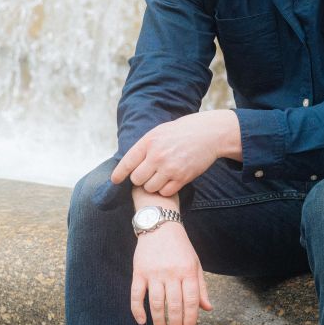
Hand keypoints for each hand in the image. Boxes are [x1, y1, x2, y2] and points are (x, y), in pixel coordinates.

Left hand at [111, 110, 240, 196]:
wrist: (208, 134)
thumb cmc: (181, 132)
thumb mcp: (159, 132)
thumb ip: (144, 146)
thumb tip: (129, 162)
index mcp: (149, 142)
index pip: (127, 162)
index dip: (119, 174)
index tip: (115, 181)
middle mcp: (157, 156)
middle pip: (137, 179)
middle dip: (140, 179)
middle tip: (147, 174)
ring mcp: (170, 168)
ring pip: (150, 188)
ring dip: (153, 185)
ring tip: (160, 177)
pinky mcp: (182, 177)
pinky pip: (165, 192)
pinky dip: (165, 189)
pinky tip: (170, 181)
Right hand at [131, 222, 212, 324]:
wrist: (160, 225)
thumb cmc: (181, 248)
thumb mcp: (195, 264)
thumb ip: (201, 287)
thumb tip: (207, 309)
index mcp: (188, 271)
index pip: (191, 302)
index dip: (191, 320)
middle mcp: (172, 273)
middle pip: (174, 306)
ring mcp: (154, 272)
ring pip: (157, 303)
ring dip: (159, 322)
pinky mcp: (139, 271)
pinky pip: (136, 294)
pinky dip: (138, 310)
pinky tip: (142, 321)